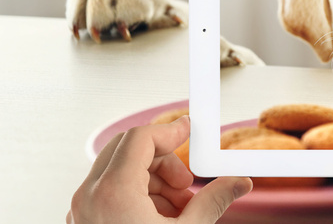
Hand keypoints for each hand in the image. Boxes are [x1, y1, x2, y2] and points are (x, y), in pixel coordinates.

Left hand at [67, 116, 252, 222]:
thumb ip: (214, 200)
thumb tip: (238, 182)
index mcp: (113, 192)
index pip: (141, 138)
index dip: (171, 130)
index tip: (190, 129)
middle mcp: (90, 197)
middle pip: (129, 150)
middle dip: (165, 159)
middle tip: (188, 181)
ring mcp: (83, 212)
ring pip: (120, 170)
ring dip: (154, 180)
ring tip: (179, 209)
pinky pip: (111, 192)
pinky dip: (138, 195)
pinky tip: (161, 219)